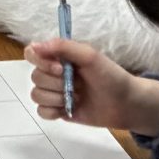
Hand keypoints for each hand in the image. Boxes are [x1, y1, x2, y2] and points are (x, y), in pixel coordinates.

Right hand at [26, 38, 158, 134]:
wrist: (125, 103)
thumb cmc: (110, 75)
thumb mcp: (89, 55)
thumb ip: (63, 47)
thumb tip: (34, 46)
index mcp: (59, 57)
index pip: (32, 54)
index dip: (40, 61)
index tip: (59, 68)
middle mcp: (54, 74)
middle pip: (35, 77)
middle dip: (55, 83)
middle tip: (77, 85)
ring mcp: (56, 93)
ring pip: (36, 95)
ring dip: (55, 98)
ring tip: (76, 98)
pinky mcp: (59, 111)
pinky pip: (41, 112)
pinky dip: (52, 111)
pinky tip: (67, 109)